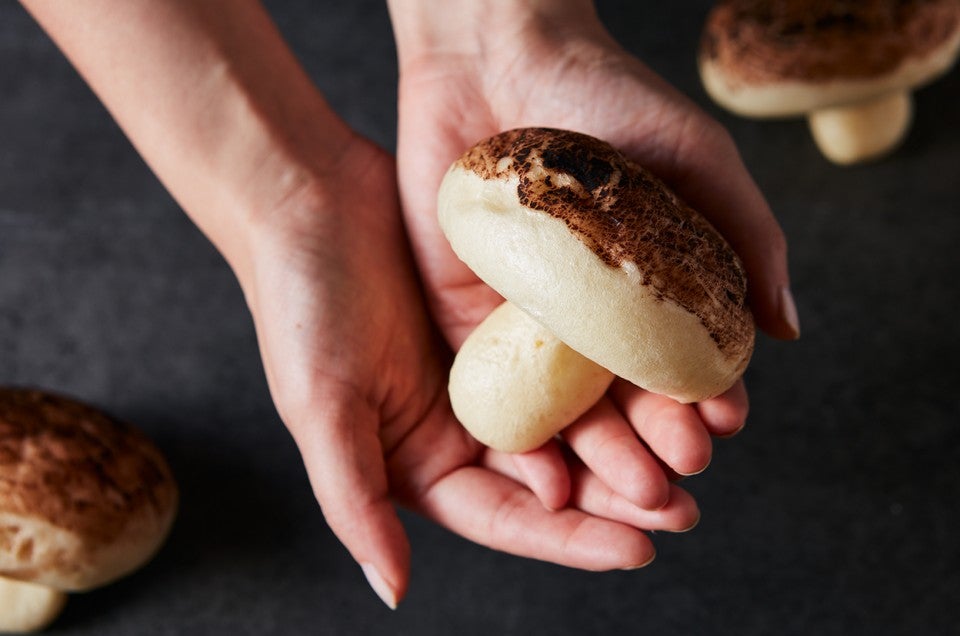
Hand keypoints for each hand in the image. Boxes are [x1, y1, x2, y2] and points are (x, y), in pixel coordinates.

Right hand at [238, 138, 698, 606]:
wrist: (308, 196)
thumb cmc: (300, 303)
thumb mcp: (320, 406)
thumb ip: (354, 499)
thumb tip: (391, 592)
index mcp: (418, 461)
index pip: (505, 516)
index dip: (568, 539)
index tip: (636, 550)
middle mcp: (460, 425)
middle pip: (552, 477)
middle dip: (616, 499)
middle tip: (683, 510)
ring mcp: (488, 371)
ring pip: (572, 419)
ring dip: (627, 440)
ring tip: (690, 453)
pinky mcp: (505, 318)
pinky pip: (568, 354)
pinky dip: (609, 371)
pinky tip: (658, 380)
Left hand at [390, 1, 797, 509]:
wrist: (497, 60)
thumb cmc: (608, 97)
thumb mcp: (696, 162)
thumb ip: (744, 241)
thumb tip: (788, 330)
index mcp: (647, 288)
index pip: (681, 363)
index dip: (704, 398)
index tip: (721, 425)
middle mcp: (589, 317)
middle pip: (624, 402)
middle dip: (653, 446)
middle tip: (673, 484)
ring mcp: (527, 325)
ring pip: (565, 413)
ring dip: (597, 461)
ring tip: (625, 493)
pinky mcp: (464, 323)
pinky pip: (495, 395)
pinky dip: (523, 443)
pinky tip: (548, 481)